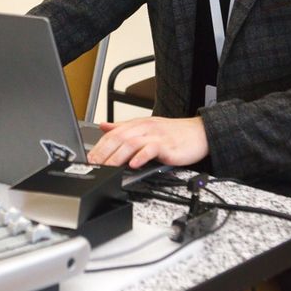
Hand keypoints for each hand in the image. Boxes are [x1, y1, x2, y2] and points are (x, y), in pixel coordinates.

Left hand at [87, 116, 207, 168]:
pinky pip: (152, 149)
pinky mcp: (167, 146)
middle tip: (94, 165)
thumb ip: (124, 128)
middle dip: (104, 152)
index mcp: (138, 124)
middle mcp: (145, 128)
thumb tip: (104, 127)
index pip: (113, 133)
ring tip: (109, 167)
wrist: (200, 133)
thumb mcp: (146, 128)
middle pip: (120, 138)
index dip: (99, 146)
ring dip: (118, 156)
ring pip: (132, 143)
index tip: (89, 159)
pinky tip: (134, 164)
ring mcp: (156, 136)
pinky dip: (141, 157)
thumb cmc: (174, 133)